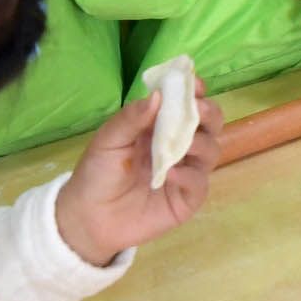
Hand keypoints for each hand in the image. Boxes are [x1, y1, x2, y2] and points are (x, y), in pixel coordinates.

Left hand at [52, 90, 216, 267]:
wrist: (89, 217)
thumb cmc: (97, 173)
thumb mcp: (108, 140)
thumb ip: (131, 118)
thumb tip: (158, 95)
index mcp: (160, 125)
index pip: (186, 103)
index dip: (193, 91)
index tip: (193, 83)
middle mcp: (178, 145)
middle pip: (209, 124)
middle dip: (209, 113)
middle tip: (198, 110)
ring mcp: (186, 172)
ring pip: (211, 151)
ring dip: (201, 143)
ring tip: (185, 145)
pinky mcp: (186, 199)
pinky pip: (199, 183)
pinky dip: (189, 176)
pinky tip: (171, 174)